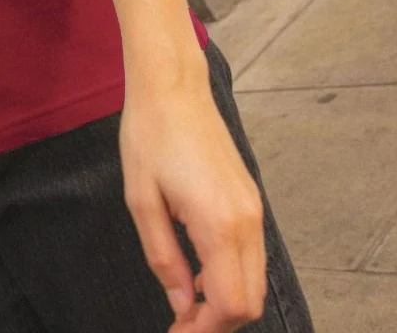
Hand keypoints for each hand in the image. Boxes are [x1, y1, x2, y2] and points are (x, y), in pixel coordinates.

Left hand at [119, 74, 266, 331]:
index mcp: (219, 222)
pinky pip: (252, 254)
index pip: (230, 303)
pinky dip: (232, 275)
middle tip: (180, 323)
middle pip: (250, 300)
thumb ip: (164, 257)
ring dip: (225, 300)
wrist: (173, 87)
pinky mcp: (250, 198)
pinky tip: (199, 272)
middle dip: (217, 322)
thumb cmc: (150, 134)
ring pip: (255, 279)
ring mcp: (253, 208)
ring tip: (186, 303)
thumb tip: (181, 303)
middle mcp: (247, 220)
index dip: (205, 330)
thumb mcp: (142, 200)